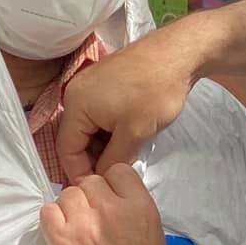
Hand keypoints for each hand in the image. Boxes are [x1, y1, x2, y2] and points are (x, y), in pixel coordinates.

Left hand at [38, 165, 171, 244]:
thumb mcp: (152, 233)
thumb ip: (131, 210)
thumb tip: (108, 198)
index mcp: (139, 207)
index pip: (118, 171)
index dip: (111, 186)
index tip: (108, 201)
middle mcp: (111, 210)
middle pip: (89, 183)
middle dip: (90, 200)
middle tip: (92, 222)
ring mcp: (84, 225)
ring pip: (67, 195)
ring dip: (70, 210)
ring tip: (76, 231)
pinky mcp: (62, 242)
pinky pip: (47, 212)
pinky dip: (53, 221)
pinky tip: (62, 236)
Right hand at [58, 22, 206, 177]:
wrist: (179, 54)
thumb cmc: (155, 93)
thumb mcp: (135, 133)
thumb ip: (113, 160)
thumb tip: (101, 178)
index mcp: (75, 104)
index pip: (66, 149)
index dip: (79, 173)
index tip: (97, 191)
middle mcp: (75, 93)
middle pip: (74, 138)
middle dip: (91, 160)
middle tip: (110, 180)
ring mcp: (89, 85)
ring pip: (87, 128)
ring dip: (101, 146)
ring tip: (120, 161)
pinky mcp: (104, 82)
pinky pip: (97, 115)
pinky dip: (107, 131)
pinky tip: (124, 141)